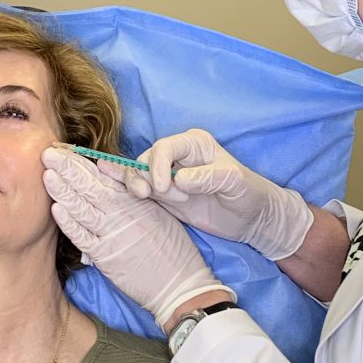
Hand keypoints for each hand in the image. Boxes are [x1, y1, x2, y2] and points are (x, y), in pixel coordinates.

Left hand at [42, 147, 234, 328]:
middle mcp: (122, 213)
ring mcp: (112, 234)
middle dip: (68, 168)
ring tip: (47, 174)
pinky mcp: (106, 257)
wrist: (180, 283)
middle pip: (90, 186)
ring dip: (63, 191)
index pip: (104, 175)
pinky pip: (82, 237)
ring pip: (82, 208)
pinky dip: (69, 223)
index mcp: (135, 200)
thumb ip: (134, 193)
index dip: (83, 162)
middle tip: (48, 154)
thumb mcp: (159, 212)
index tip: (65, 151)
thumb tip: (108, 173)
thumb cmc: (173, 249)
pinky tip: (56, 209)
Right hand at [99, 129, 313, 261]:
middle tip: (159, 196)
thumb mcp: (234, 182)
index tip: (161, 187)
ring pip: (138, 173)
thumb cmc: (248, 193)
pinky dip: (126, 187)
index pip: (164, 147)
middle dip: (145, 177)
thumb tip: (179, 179)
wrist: (250, 218)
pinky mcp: (163, 195)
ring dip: (137, 185)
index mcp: (194, 144)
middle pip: (146, 159)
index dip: (157, 165)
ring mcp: (168, 175)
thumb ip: (209, 177)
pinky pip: (140, 187)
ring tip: (148, 198)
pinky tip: (112, 184)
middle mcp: (178, 156)